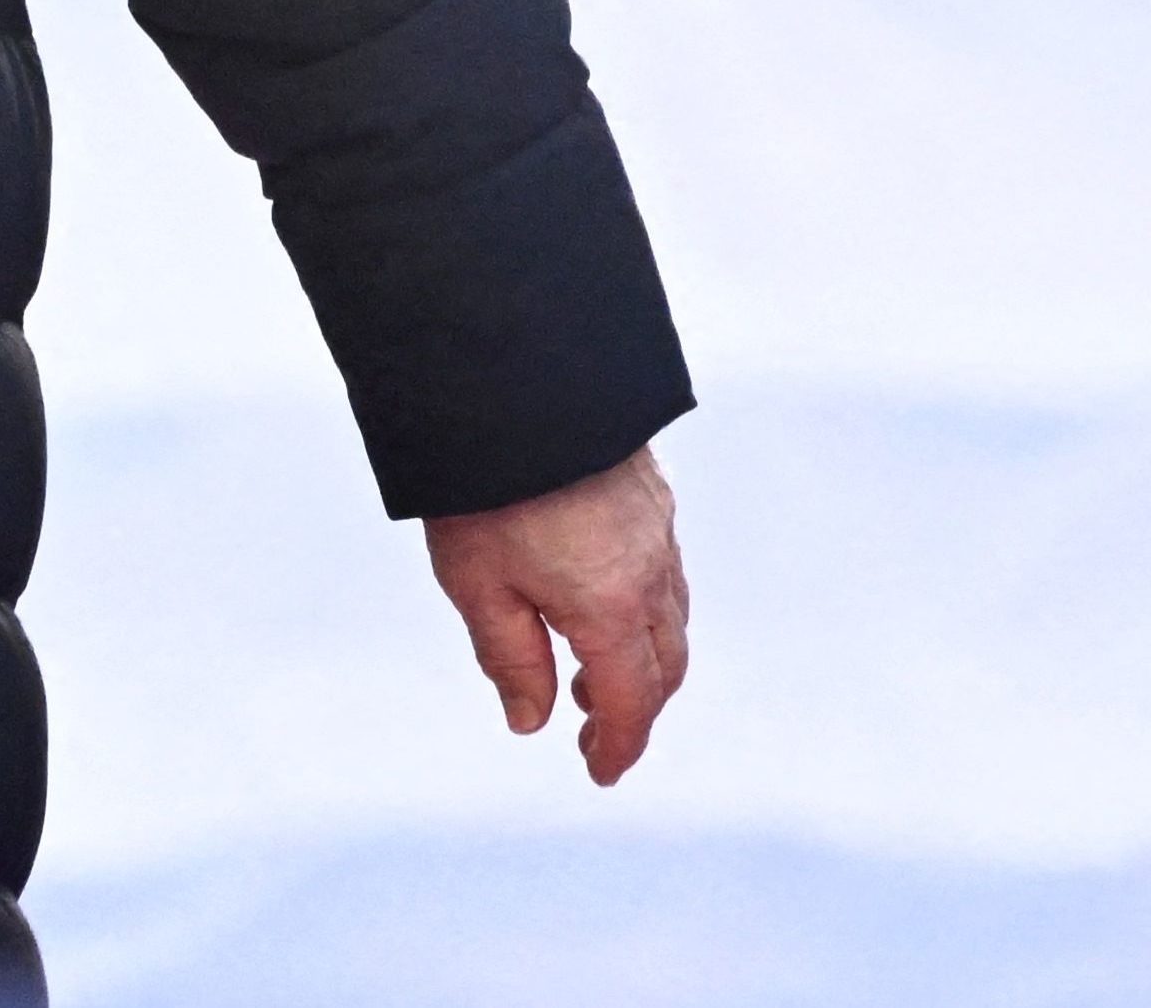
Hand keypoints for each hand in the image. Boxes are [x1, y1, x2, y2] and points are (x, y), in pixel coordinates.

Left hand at [424, 446, 690, 783]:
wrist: (515, 379)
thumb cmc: (487, 484)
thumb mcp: (479, 585)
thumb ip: (511, 658)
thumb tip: (532, 720)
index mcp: (610, 606)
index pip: (632, 700)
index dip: (621, 745)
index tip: (602, 772)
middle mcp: (649, 571)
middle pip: (665, 664)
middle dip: (637, 708)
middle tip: (597, 734)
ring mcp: (657, 528)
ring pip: (671, 616)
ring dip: (643, 658)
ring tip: (592, 674)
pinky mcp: (651, 493)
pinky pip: (665, 572)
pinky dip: (646, 610)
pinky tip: (604, 602)